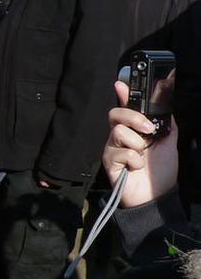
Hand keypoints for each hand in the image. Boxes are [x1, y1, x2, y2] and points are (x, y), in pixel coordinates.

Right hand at [102, 81, 177, 207]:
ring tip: (143, 156)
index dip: (123, 94)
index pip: (126, 107)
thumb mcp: (169, 142)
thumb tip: (167, 104)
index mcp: (135, 128)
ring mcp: (113, 147)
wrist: (156, 194)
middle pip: (116, 113)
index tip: (121, 83)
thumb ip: (166, 123)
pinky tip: (137, 168)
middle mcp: (122, 135)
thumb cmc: (161, 170)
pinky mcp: (109, 160)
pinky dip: (134, 160)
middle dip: (133, 117)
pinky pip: (120, 151)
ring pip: (118, 131)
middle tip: (148, 130)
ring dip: (137, 144)